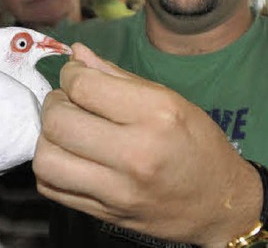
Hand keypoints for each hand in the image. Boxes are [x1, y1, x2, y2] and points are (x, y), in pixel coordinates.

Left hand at [33, 43, 261, 246]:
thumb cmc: (197, 144)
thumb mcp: (169, 100)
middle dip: (54, 103)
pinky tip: (67, 156)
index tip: (74, 75)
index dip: (70, 74)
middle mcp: (135, 154)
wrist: (221, 204)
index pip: (84, 87)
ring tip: (64, 131)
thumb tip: (77, 53)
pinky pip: (50, 188)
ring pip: (46, 159)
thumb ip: (116, 76)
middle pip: (59, 122)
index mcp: (155, 116)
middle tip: (67, 101)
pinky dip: (49, 167)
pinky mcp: (104, 215)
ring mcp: (117, 191)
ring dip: (46, 138)